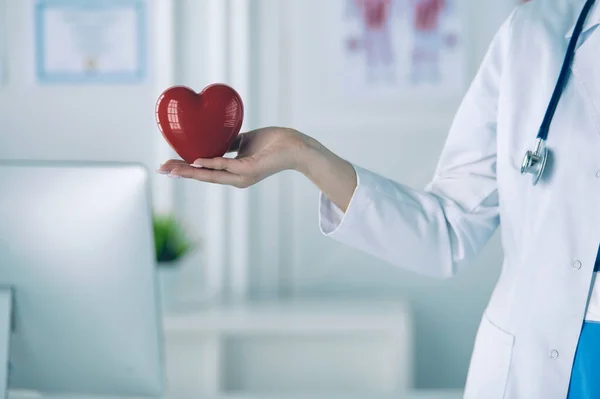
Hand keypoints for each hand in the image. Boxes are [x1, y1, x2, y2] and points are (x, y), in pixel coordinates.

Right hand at [157, 127, 308, 187]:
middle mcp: (236, 178)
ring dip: (189, 171)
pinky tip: (197, 160)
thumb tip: (214, 137)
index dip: (185, 170)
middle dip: (180, 173)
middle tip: (160, 169)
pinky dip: (211, 163)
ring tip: (171, 168)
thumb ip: (229, 143)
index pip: (204, 172)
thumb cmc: (273, 143)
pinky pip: (226, 165)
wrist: (295, 146)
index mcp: (233, 172)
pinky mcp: (250, 170)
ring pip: (210, 174)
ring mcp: (242, 176)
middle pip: (202, 176)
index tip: (166, 167)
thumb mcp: (245, 141)